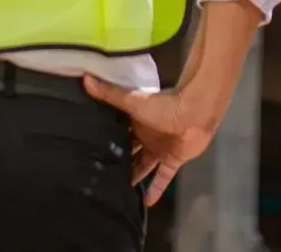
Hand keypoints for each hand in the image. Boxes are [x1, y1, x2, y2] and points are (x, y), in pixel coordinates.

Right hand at [82, 77, 219, 206]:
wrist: (195, 112)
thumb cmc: (163, 105)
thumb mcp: (133, 101)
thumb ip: (110, 93)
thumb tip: (85, 77)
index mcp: (135, 122)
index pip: (116, 134)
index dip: (105, 142)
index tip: (88, 153)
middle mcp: (145, 137)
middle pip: (128, 153)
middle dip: (117, 162)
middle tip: (100, 176)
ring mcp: (159, 150)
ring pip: (143, 167)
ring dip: (133, 177)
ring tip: (117, 192)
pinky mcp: (172, 160)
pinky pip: (163, 178)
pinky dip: (156, 189)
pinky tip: (146, 203)